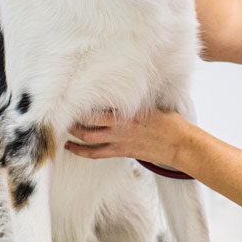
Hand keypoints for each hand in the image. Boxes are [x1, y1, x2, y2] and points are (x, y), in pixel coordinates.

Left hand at [65, 107, 194, 170]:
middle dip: (73, 120)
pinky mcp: (121, 152)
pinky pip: (96, 154)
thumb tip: (126, 87)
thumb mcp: (153, 105)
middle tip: (62, 114)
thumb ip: (136, 100)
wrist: (179, 145)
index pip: (98, 107)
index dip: (81, 104)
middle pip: (88, 123)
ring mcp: (119, 141)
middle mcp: (120, 127)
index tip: (72, 97)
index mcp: (127, 112)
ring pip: (88, 139)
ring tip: (63, 130)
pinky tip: (72, 148)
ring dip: (74, 135)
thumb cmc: (170, 123)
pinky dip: (82, 151)